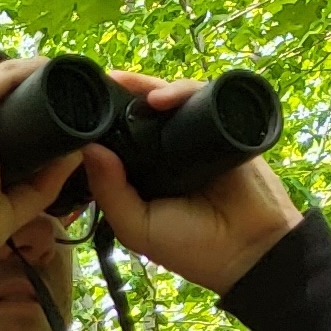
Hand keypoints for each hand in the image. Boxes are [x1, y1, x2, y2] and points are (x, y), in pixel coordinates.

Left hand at [82, 71, 301, 294]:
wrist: (248, 250)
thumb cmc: (190, 246)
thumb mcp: (135, 225)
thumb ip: (109, 191)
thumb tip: (88, 148)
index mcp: (143, 173)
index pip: (120, 139)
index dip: (103, 122)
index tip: (82, 106)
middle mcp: (168, 152)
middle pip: (144, 113)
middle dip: (123, 93)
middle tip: (102, 80)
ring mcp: (198, 137)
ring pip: (173, 101)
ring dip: (149, 88)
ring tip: (127, 84)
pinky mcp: (226, 129)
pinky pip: (205, 100)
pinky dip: (185, 91)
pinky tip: (163, 97)